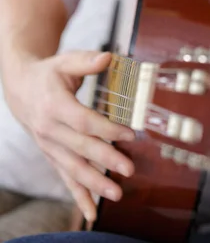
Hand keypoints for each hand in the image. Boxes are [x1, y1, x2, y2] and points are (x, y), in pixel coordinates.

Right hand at [4, 50, 134, 221]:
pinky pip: (64, 178)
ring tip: (116, 193)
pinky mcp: (51, 155)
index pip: (83, 121)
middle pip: (80, 148)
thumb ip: (87, 61)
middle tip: (129, 169)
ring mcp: (48, 145)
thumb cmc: (49, 73)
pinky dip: (78, 196)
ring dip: (94, 183)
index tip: (129, 134)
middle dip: (105, 160)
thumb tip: (108, 57)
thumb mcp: (65, 61)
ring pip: (72, 168)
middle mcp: (49, 128)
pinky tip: (91, 212)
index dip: (106, 129)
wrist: (20, 89)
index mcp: (54, 104)